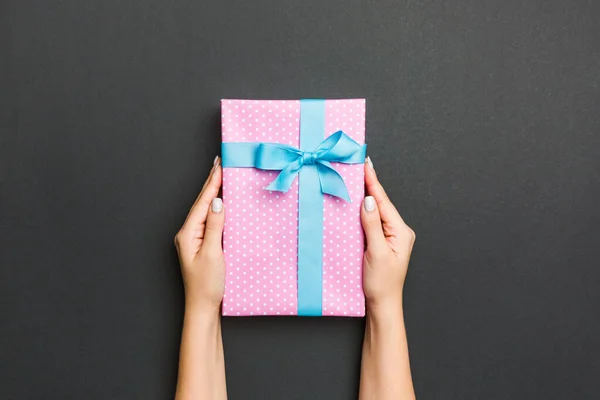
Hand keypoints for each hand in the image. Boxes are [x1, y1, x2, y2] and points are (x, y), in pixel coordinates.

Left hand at [174, 157, 224, 311]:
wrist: (203, 307)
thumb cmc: (207, 284)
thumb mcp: (213, 253)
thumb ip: (215, 226)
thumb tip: (217, 201)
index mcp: (188, 233)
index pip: (203, 202)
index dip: (212, 183)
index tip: (220, 165)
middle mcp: (188, 234)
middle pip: (202, 203)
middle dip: (211, 183)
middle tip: (220, 163)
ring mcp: (194, 240)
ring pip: (205, 210)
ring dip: (214, 193)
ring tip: (221, 177)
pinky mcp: (202, 245)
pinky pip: (210, 221)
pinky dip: (217, 208)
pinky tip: (222, 203)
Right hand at [361, 157, 415, 311]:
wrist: (382, 304)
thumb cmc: (381, 283)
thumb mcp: (376, 252)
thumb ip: (372, 225)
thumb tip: (368, 200)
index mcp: (400, 231)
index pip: (383, 202)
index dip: (373, 182)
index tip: (366, 164)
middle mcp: (398, 231)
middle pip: (380, 203)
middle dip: (369, 185)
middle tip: (357, 165)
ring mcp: (390, 236)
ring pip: (375, 211)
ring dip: (365, 196)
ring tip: (355, 179)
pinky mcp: (381, 242)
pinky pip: (371, 221)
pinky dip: (362, 211)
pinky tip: (355, 203)